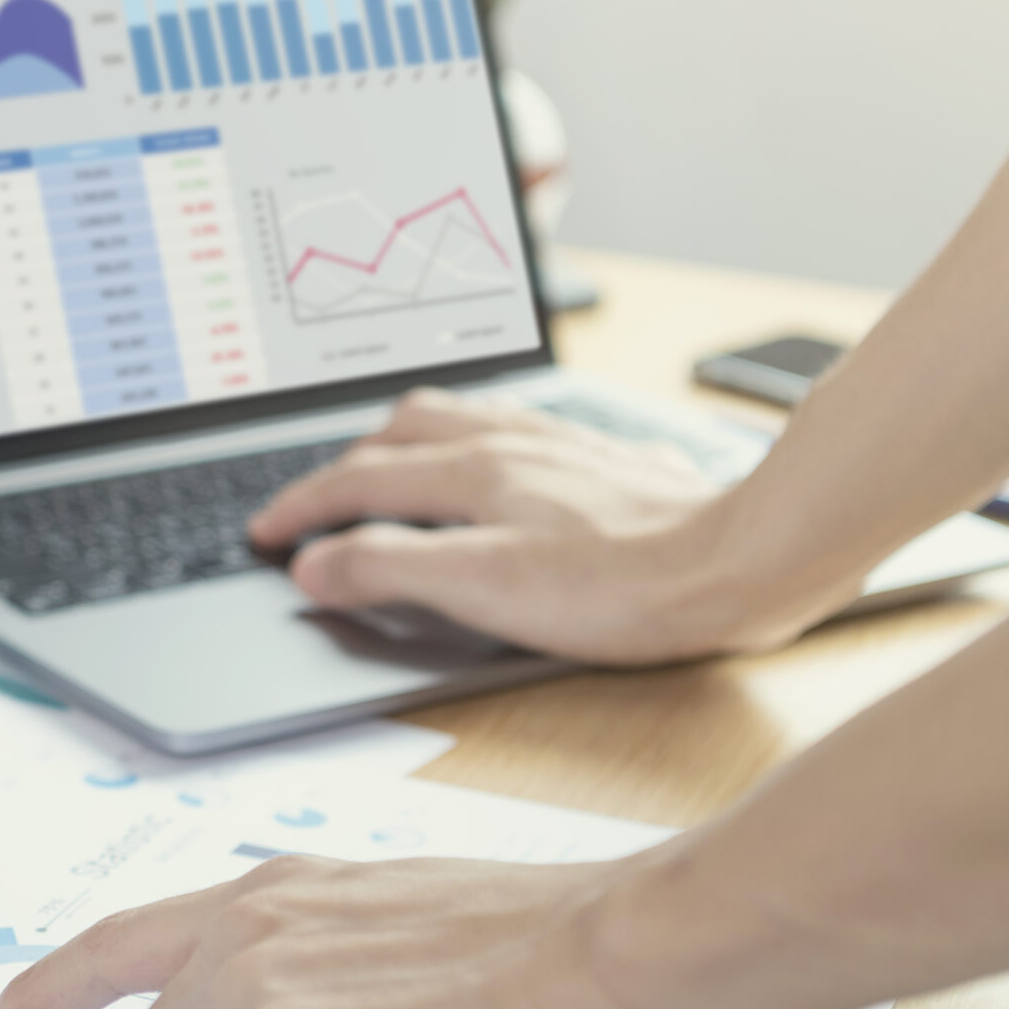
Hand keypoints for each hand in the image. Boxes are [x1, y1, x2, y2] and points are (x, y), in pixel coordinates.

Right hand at [248, 389, 831, 663]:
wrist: (742, 559)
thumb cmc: (623, 586)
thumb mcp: (485, 589)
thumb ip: (391, 570)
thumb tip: (316, 563)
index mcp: (472, 471)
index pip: (359, 480)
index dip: (302, 508)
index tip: (266, 532)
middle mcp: (511, 442)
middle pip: (402, 429)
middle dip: (347, 460)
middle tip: (317, 500)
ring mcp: (559, 445)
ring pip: (459, 419)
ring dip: (405, 441)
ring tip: (389, 469)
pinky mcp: (601, 460)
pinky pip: (513, 429)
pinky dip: (470, 444)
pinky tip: (494, 468)